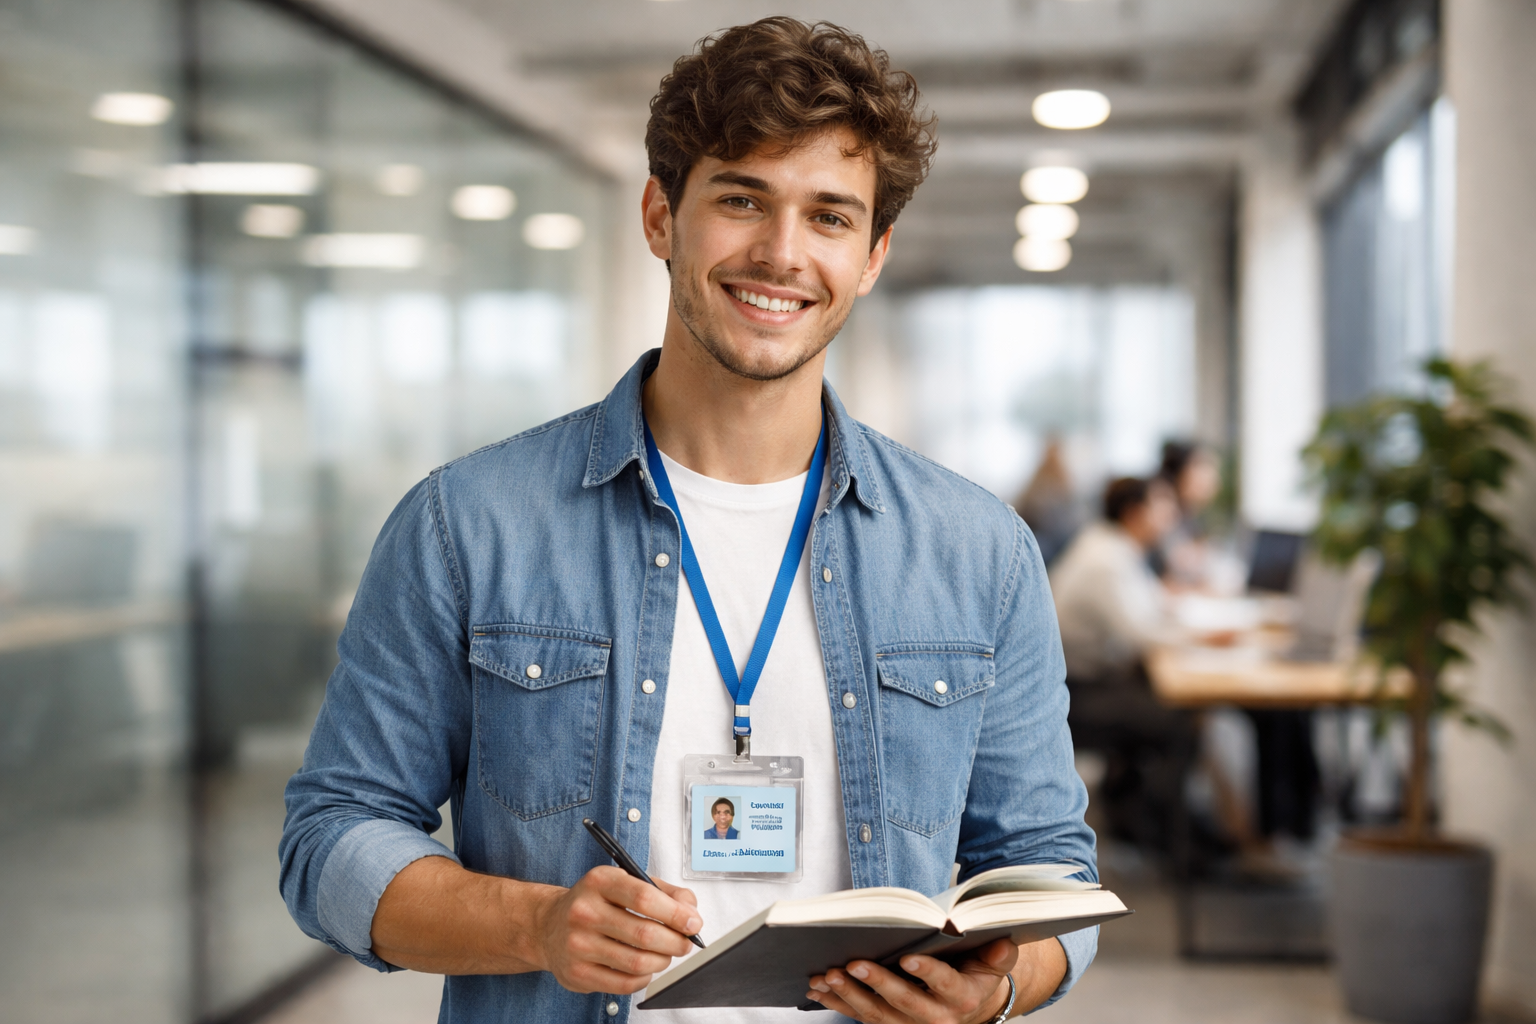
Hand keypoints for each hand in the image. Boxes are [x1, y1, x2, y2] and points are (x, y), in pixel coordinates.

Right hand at [530, 866, 700, 994]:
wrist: (548, 926)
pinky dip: (644, 978)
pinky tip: (645, 968)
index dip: (676, 913)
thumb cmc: (596, 903)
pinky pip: (624, 984)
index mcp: (599, 882)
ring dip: (662, 961)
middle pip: (644, 934)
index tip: (693, 922)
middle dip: (675, 942)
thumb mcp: (625, 883)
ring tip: (665, 955)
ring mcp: (578, 945)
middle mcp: (584, 911)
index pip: (645, 897)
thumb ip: (663, 892)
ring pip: (637, 962)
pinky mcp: (577, 973)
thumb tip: (691, 912)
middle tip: (685, 943)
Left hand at [805, 937, 1015, 1023]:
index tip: (908, 958)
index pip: (945, 984)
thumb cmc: (975, 975)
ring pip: (877, 1014)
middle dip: (878, 983)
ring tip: (828, 975)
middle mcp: (936, 1019)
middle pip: (904, 1003)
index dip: (927, 972)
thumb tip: (1003, 941)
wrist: (967, 1008)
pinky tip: (818, 989)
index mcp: (962, 998)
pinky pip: (860, 1017)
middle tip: (854, 964)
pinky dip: (838, 1004)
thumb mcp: (993, 963)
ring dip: (850, 995)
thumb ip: (999, 953)